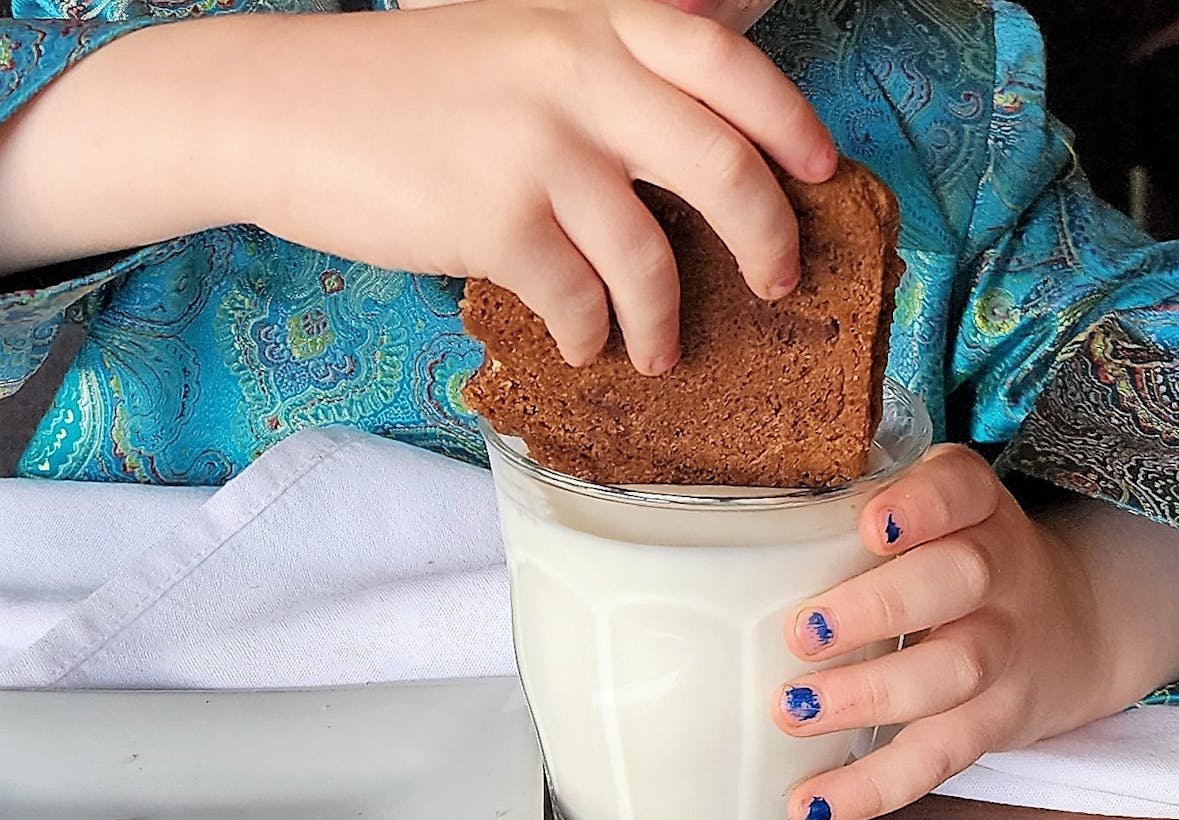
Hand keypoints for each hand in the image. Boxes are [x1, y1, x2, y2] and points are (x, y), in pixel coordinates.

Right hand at [236, 0, 831, 374]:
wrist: (279, 106)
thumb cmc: (401, 85)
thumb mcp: (515, 40)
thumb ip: (603, 71)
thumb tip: (697, 146)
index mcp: (592, 20)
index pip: (728, 61)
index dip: (791, 121)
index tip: (823, 170)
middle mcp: (578, 73)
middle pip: (723, 167)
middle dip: (768, 239)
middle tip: (776, 284)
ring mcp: (539, 147)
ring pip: (652, 257)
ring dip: (667, 321)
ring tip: (660, 351)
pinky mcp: (496, 220)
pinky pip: (580, 300)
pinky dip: (592, 334)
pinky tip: (584, 343)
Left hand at [772, 443, 1178, 819]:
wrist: (1073, 625)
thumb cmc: (961, 555)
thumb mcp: (939, 512)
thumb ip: (869, 504)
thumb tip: (758, 529)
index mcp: (977, 508)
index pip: (961, 489)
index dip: (920, 506)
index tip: (871, 524)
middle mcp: (999, 574)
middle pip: (957, 582)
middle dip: (879, 607)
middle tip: (802, 631)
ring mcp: (1001, 653)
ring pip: (951, 674)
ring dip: (868, 695)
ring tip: (793, 710)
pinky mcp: (991, 723)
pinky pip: (937, 758)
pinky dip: (873, 787)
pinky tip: (810, 803)